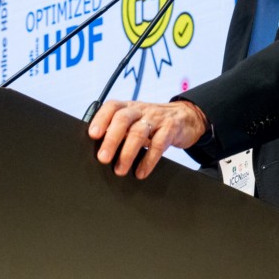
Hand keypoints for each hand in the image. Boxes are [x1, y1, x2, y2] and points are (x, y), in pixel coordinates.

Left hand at [87, 99, 207, 179]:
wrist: (186, 117)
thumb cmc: (153, 122)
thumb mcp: (136, 121)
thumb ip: (120, 130)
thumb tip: (99, 150)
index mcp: (129, 106)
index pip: (112, 107)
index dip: (101, 119)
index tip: (93, 135)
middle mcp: (141, 109)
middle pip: (123, 119)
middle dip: (111, 140)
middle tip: (103, 158)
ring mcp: (157, 118)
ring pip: (139, 132)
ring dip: (127, 154)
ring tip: (120, 170)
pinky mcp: (171, 128)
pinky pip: (158, 144)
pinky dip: (148, 160)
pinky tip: (141, 172)